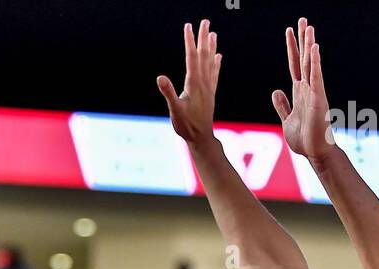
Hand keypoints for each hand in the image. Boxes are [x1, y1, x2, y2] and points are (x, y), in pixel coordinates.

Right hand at [157, 19, 221, 148]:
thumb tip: (160, 77)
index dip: (190, 41)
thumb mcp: (174, 110)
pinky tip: (218, 56)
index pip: (192, 57)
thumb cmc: (186, 126)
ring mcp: (208, 87)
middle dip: (203, 37)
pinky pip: (214, 74)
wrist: (201, 138)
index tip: (188, 26)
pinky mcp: (210, 93)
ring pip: (211, 62)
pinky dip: (216, 63)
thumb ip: (168, 93)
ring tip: (212, 33)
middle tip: (205, 21)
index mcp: (194, 84)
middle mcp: (203, 82)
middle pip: (204, 55)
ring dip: (211, 46)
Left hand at [271, 17, 333, 165]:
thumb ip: (282, 105)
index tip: (289, 30)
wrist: (315, 153)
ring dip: (310, 46)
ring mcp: (314, 93)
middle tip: (302, 19)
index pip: (294, 64)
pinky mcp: (318, 100)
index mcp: (299, 91)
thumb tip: (276, 91)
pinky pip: (316, 78)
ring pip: (311, 64)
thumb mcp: (287, 120)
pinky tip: (314, 49)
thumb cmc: (304, 139)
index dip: (291, 47)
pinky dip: (315, 64)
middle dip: (302, 39)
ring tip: (309, 28)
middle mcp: (307, 88)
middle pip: (304, 58)